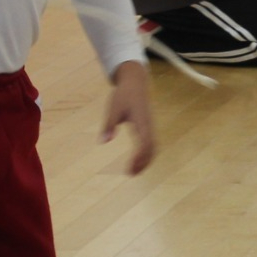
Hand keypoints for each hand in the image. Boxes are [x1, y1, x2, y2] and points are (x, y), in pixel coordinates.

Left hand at [102, 60, 156, 174]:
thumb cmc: (123, 95)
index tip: (129, 167)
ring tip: (133, 172)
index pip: (145, 143)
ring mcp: (150, 127)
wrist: (135, 83)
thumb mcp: (113, 108)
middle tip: (130, 174)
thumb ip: (109, 125)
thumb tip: (103, 141)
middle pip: (152, 149)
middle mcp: (149, 126)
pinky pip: (151, 144)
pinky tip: (136, 161)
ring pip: (153, 148)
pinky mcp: (148, 127)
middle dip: (143, 163)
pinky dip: (146, 154)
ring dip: (145, 161)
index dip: (139, 157)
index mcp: (141, 121)